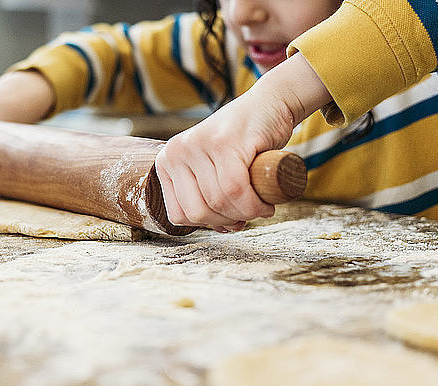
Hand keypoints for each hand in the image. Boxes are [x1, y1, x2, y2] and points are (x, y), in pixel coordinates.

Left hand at [155, 53, 331, 231]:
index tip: (230, 218)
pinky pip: (235, 189)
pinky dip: (254, 205)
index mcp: (168, 162)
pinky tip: (265, 204)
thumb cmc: (245, 142)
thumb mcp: (215, 171)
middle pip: (197, 212)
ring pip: (218, 202)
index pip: (178, 215)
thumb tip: (220, 229)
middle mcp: (176, 151)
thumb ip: (210, 199)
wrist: (270, 105)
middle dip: (226, 221)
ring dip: (245, 214)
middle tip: (248, 213)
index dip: (208, 225)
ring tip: (260, 206)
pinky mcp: (223, 142)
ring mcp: (198, 145)